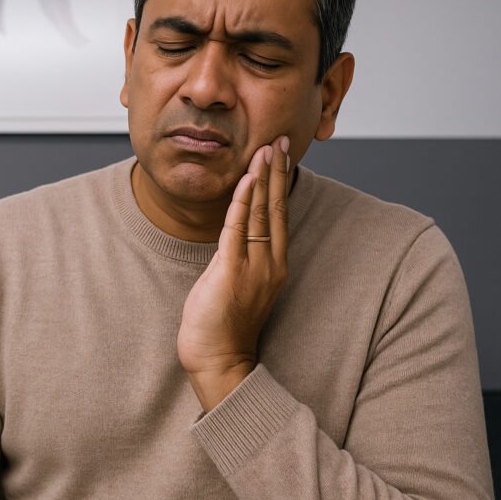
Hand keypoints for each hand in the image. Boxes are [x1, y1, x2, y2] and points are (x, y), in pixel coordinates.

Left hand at [177, 135, 290, 411]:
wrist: (219, 360)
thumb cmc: (223, 326)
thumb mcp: (235, 282)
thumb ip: (239, 256)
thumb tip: (234, 233)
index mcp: (273, 265)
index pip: (279, 214)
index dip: (280, 183)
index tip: (281, 155)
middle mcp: (269, 263)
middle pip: (276, 207)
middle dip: (277, 171)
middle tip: (280, 140)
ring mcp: (253, 267)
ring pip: (262, 213)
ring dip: (262, 178)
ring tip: (266, 149)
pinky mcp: (232, 271)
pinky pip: (239, 228)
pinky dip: (243, 201)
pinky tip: (246, 179)